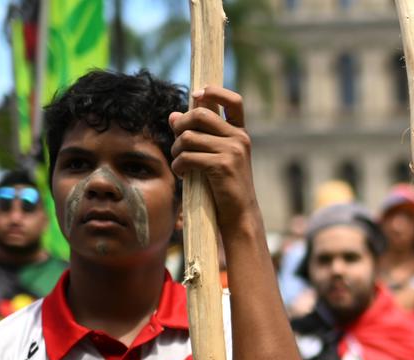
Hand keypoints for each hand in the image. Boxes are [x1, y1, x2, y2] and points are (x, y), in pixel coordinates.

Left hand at [169, 86, 259, 240]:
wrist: (239, 214)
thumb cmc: (224, 185)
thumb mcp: (214, 156)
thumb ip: (197, 134)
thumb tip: (173, 115)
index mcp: (240, 133)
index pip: (233, 101)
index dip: (214, 92)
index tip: (197, 95)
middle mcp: (240, 138)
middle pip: (200, 114)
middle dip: (181, 126)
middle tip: (178, 143)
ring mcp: (233, 151)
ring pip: (188, 137)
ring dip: (176, 150)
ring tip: (180, 164)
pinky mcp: (223, 166)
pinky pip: (188, 156)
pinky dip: (179, 165)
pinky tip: (182, 174)